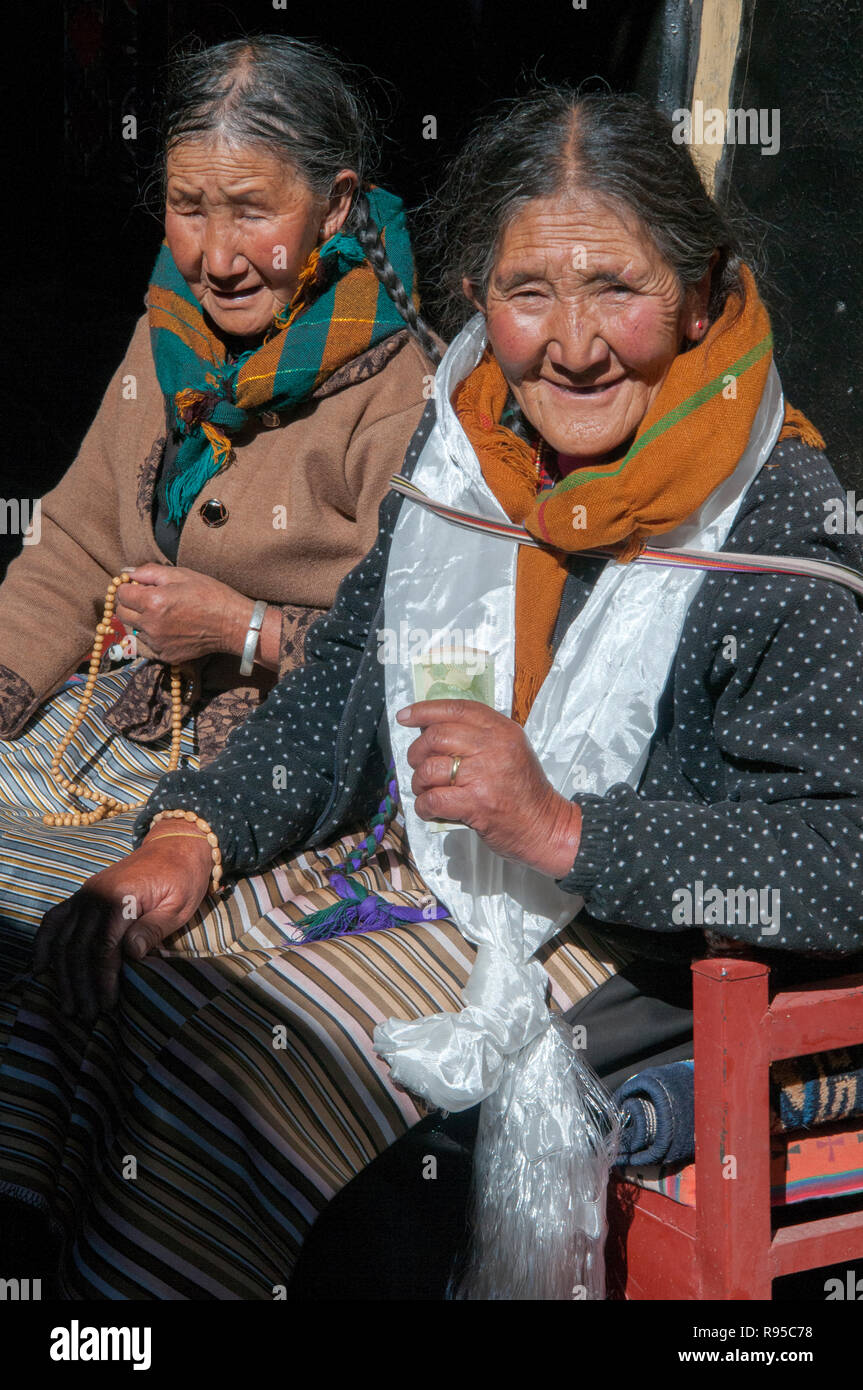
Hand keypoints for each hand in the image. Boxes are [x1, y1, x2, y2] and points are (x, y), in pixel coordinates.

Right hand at [32, 828, 212, 1021]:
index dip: (103, 978)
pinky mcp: (83, 895)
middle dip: (81, 984)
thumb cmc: (182, 879)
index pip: (104, 946)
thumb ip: (152, 928)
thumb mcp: (178, 905)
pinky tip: (41, 968)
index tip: (107, 1004)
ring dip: (62, 974)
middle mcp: (95, 894)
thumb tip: (130, 954)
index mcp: (121, 896)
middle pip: (78, 947)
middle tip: (86, 1014)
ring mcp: (86, 894)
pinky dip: (44, 942)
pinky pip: (55, 919)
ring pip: (63, 938)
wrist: (175, 846)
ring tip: (69, 1004)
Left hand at [115, 564, 268, 665]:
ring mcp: (157, 643)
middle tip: (147, 598)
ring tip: (164, 613)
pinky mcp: (165, 655)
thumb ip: (150, 571)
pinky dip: (154, 635)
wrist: (232, 624)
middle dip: (130, 604)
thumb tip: (127, 572)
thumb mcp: (182, 574)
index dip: (128, 587)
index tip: (139, 585)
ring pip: (134, 629)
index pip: (121, 594)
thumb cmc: (211, 595)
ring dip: (142, 620)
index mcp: (153, 602)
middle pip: (122, 614)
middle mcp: (151, 625)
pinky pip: (149, 643)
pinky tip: (172, 627)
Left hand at [397, 700, 581, 876]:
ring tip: (426, 790)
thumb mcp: (511, 750)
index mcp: (502, 730)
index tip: (405, 716)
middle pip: (436, 736)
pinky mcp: (476, 803)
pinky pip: (433, 799)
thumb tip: (433, 729)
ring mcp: (484, 775)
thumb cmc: (523, 792)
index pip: (456, 708)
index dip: (424, 710)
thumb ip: (479, 736)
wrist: (546, 826)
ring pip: (430, 769)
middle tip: (418, 765)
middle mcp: (494, 747)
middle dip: (417, 752)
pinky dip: (424, 806)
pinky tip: (431, 809)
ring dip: (419, 782)